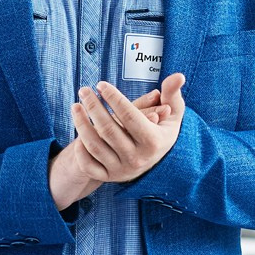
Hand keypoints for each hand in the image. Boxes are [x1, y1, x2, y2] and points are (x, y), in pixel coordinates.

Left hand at [47, 90, 174, 209]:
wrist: (156, 160)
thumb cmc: (163, 130)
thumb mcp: (173, 113)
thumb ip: (172, 94)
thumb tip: (178, 76)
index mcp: (153, 141)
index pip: (129, 116)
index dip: (113, 98)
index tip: (100, 84)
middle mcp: (137, 158)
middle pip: (109, 129)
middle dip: (93, 106)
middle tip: (84, 90)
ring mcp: (121, 170)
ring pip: (95, 146)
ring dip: (81, 123)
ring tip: (76, 105)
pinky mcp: (109, 177)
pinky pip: (88, 166)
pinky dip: (80, 151)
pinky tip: (78, 132)